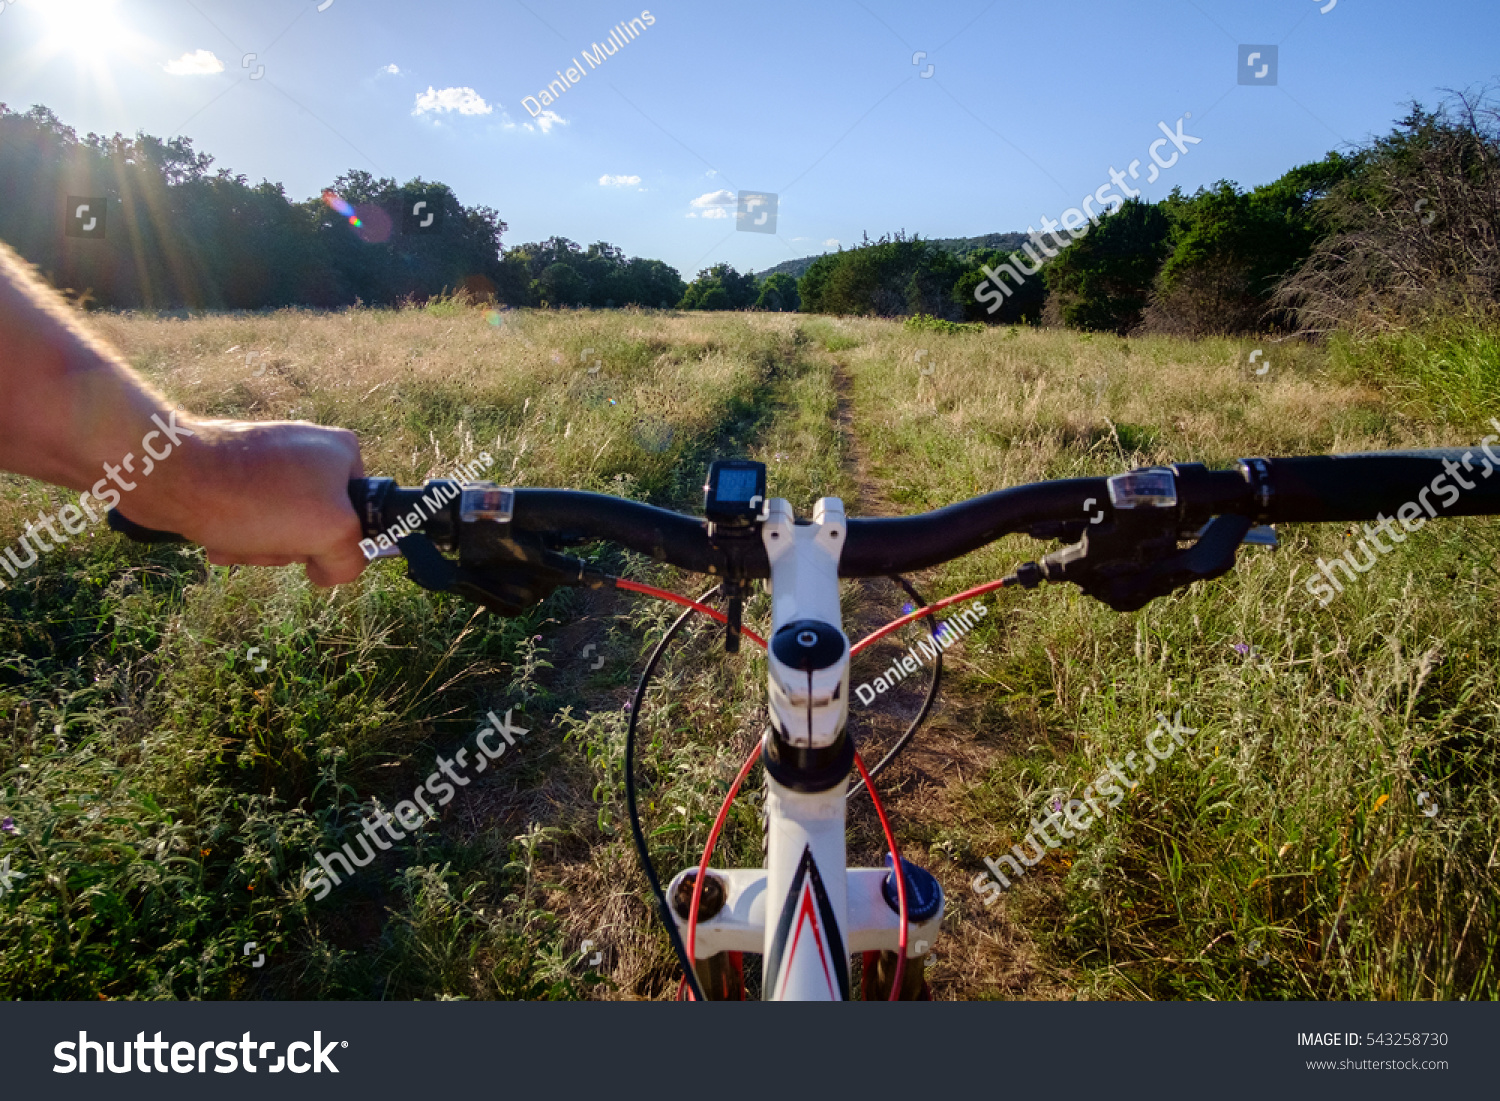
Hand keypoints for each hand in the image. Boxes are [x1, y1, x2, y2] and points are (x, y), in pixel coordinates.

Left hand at [121, 417, 367, 586]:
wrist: (168, 474)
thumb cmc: (253, 499)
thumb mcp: (331, 530)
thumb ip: (353, 556)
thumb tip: (328, 569)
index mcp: (343, 451)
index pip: (363, 516)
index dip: (338, 541)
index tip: (312, 543)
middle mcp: (310, 448)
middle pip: (319, 526)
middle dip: (291, 547)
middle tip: (270, 541)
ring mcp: (270, 459)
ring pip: (282, 528)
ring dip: (260, 547)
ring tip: (236, 539)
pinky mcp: (234, 471)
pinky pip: (251, 518)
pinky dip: (237, 536)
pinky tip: (218, 538)